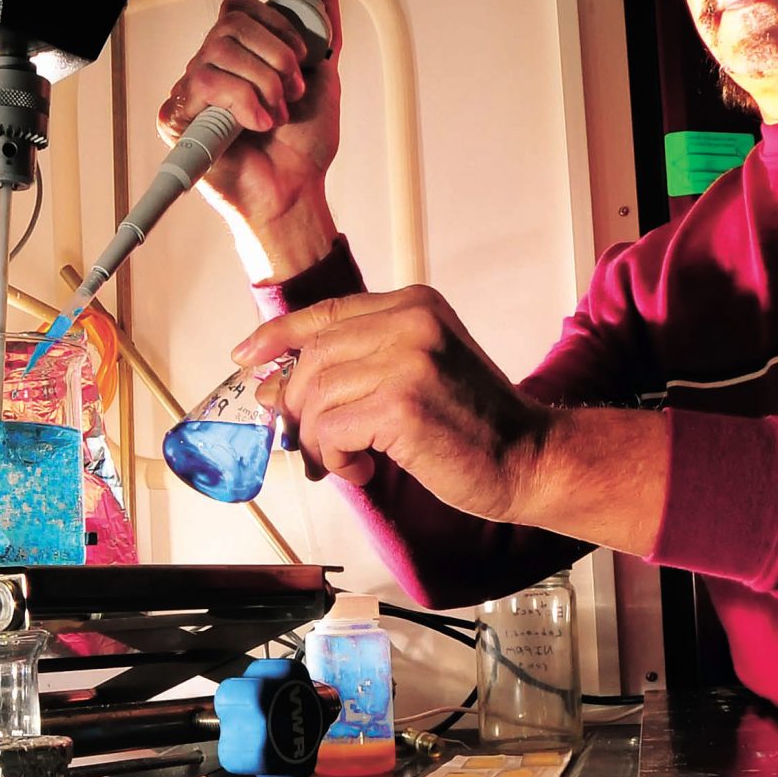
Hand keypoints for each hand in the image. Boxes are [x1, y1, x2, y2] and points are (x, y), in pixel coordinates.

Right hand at [158, 0, 342, 278]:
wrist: (295, 190)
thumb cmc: (304, 147)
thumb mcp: (323, 82)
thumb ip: (323, 38)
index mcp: (241, 57)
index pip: (238, 10)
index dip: (273, 23)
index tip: (300, 56)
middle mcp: (213, 69)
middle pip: (229, 25)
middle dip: (274, 57)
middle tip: (292, 93)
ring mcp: (194, 94)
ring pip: (217, 52)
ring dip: (261, 83)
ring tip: (275, 115)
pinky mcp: (179, 120)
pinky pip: (202, 85)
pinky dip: (241, 102)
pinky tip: (256, 125)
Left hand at [232, 287, 544, 522]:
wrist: (530, 459)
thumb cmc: (472, 425)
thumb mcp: (417, 373)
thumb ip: (354, 369)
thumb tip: (271, 388)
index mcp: (413, 305)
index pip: (324, 313)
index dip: (276, 335)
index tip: (246, 357)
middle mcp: (410, 322)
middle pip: (311, 359)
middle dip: (297, 409)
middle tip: (310, 445)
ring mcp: (408, 360)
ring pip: (316, 398)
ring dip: (320, 442)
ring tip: (346, 463)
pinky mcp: (402, 404)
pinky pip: (332, 431)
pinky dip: (337, 459)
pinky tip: (363, 471)